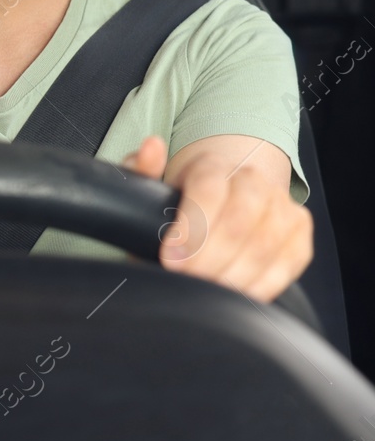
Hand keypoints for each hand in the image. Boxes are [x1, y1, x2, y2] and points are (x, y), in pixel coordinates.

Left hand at [121, 134, 312, 302]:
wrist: (218, 204)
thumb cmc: (179, 202)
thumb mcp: (152, 186)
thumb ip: (143, 170)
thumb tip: (152, 146)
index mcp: (212, 166)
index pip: (208, 191)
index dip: (191, 230)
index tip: (171, 260)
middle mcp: (252, 180)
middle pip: (239, 220)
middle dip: (210, 258)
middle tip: (187, 280)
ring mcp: (281, 205)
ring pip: (266, 243)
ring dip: (234, 274)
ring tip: (207, 290)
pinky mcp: (299, 233)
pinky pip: (289, 261)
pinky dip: (262, 284)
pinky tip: (236, 294)